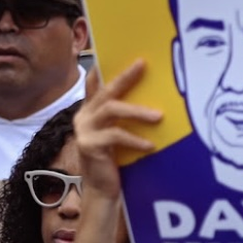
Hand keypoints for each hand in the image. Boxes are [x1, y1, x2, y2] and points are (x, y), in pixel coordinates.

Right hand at [74, 64, 160, 199]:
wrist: (103, 189)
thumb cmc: (116, 159)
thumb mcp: (121, 133)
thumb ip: (126, 116)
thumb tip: (156, 99)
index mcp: (91, 111)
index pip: (97, 84)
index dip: (106, 68)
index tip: (119, 54)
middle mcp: (84, 116)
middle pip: (106, 90)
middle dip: (125, 76)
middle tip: (142, 65)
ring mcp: (83, 130)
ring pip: (111, 109)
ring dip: (137, 111)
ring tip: (159, 116)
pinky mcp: (88, 145)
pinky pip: (114, 135)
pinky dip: (134, 138)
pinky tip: (149, 145)